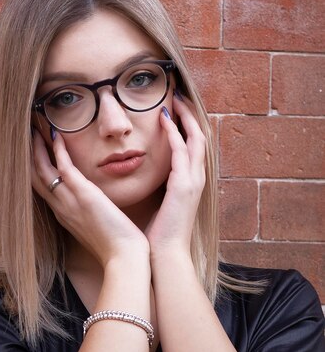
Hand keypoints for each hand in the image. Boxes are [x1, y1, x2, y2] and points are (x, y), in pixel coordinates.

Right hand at [31, 130, 148, 267]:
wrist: (123, 257)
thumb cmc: (116, 246)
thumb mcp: (97, 227)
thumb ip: (90, 214)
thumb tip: (96, 206)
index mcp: (63, 216)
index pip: (42, 190)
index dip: (35, 170)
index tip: (34, 154)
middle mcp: (60, 208)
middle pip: (34, 178)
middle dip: (29, 156)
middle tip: (27, 136)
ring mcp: (69, 202)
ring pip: (42, 171)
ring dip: (37, 149)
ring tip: (35, 130)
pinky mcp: (83, 195)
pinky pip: (64, 168)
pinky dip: (58, 151)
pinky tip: (57, 136)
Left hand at [145, 95, 205, 257]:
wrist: (166, 255)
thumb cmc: (160, 235)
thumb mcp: (162, 206)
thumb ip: (161, 190)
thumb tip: (150, 179)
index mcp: (191, 184)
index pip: (194, 148)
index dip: (187, 127)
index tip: (173, 111)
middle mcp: (197, 180)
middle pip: (200, 137)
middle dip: (190, 115)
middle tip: (178, 96)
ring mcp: (193, 182)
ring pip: (196, 139)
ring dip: (185, 117)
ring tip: (173, 99)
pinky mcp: (184, 186)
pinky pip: (182, 151)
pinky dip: (174, 133)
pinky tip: (163, 119)